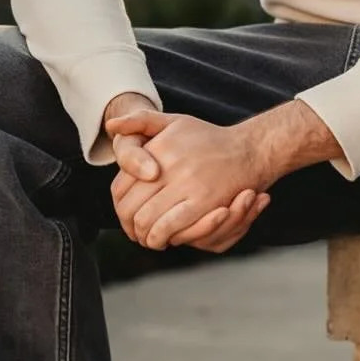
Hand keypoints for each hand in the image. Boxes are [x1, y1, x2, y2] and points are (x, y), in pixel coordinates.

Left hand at [106, 108, 270, 250]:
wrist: (248, 151)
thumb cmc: (208, 139)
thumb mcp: (174, 121)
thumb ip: (141, 121)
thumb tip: (111, 125)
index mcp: (158, 148)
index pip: (121, 186)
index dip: (119, 206)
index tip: (126, 214)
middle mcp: (168, 165)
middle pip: (130, 207)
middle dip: (128, 225)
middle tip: (134, 232)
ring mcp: (186, 183)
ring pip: (146, 220)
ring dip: (143, 235)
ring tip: (147, 238)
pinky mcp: (203, 201)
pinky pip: (169, 227)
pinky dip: (160, 237)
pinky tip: (163, 240)